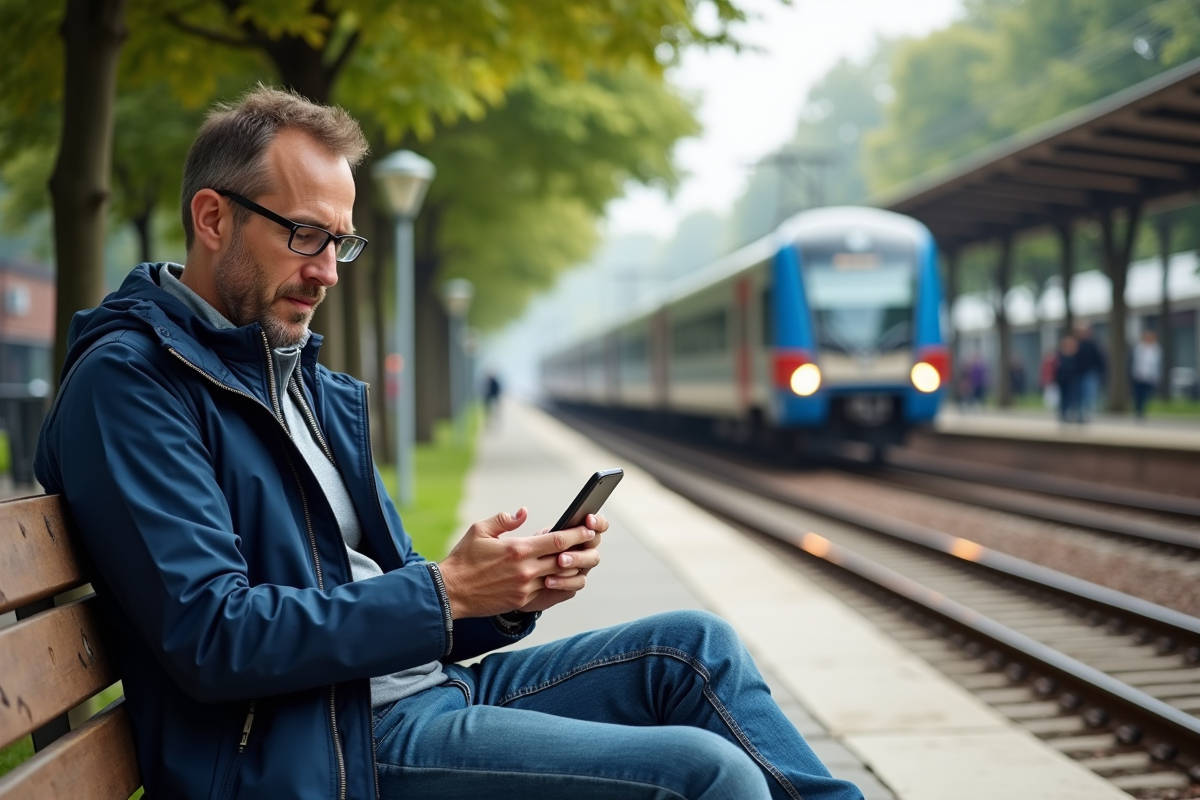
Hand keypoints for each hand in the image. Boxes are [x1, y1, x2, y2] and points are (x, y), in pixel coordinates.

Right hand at [437, 508, 597, 617]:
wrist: (450, 593)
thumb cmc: (463, 559)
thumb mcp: (479, 531)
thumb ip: (504, 520)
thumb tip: (522, 512)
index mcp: (518, 549)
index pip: (557, 541)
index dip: (576, 534)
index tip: (588, 528)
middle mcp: (525, 570)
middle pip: (565, 560)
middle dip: (581, 551)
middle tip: (591, 543)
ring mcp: (525, 588)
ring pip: (561, 578)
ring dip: (573, 569)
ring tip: (579, 559)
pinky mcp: (522, 602)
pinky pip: (550, 593)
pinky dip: (560, 584)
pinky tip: (563, 577)